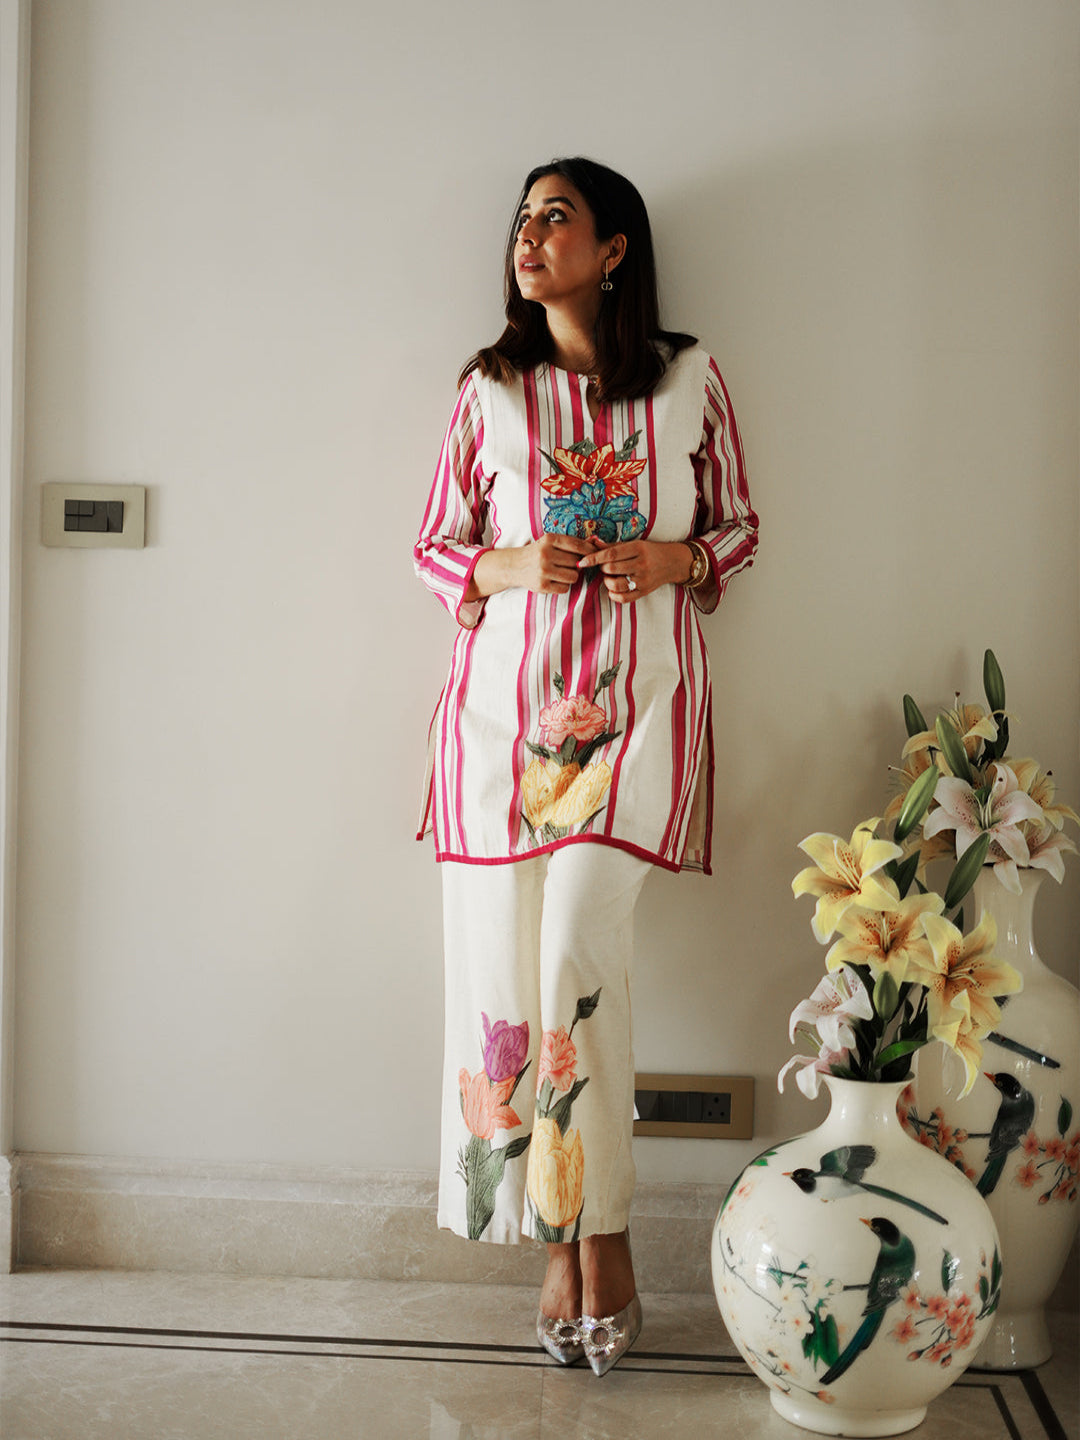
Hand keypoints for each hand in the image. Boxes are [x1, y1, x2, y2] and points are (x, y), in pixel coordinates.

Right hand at [469, 534, 593, 598]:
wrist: (514, 566)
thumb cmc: (537, 553)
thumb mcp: (550, 542)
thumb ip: (571, 543)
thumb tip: (596, 541)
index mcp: (549, 540)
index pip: (576, 545)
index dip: (589, 550)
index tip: (594, 554)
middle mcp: (545, 554)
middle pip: (576, 562)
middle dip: (576, 565)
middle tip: (567, 565)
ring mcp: (543, 571)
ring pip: (573, 577)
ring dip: (571, 576)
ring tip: (561, 572)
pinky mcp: (541, 585)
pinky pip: (565, 588)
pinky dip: (563, 586)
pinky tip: (554, 580)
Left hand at [577, 539, 693, 602]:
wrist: (673, 562)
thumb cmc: (649, 551)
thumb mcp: (634, 543)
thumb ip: (612, 545)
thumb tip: (592, 542)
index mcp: (638, 548)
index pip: (611, 554)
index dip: (594, 558)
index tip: (582, 561)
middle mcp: (642, 564)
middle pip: (611, 569)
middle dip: (602, 568)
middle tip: (604, 566)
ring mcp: (644, 580)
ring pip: (616, 584)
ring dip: (607, 581)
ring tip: (610, 576)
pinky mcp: (645, 592)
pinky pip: (623, 598)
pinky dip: (613, 595)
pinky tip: (613, 589)